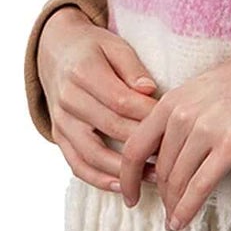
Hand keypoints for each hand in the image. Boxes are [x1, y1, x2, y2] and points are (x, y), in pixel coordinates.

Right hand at [37, 6, 162, 193]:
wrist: (56, 52)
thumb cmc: (93, 48)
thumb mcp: (114, 45)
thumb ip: (132, 67)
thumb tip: (149, 90)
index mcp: (84, 71)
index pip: (121, 100)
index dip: (148, 114)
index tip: (173, 123)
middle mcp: (69, 99)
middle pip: (111, 127)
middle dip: (143, 143)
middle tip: (172, 154)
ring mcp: (61, 121)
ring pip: (92, 153)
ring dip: (124, 169)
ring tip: (154, 176)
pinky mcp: (58, 136)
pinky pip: (76, 164)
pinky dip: (98, 179)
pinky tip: (121, 186)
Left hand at [116, 24, 230, 230]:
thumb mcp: (201, 90)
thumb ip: (179, 117)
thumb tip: (164, 154)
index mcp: (172, 100)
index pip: (135, 146)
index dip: (127, 176)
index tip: (129, 195)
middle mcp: (184, 114)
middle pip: (159, 169)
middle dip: (160, 195)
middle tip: (165, 209)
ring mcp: (208, 129)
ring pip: (178, 181)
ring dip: (173, 206)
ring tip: (174, 219)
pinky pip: (201, 186)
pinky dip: (187, 209)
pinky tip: (182, 222)